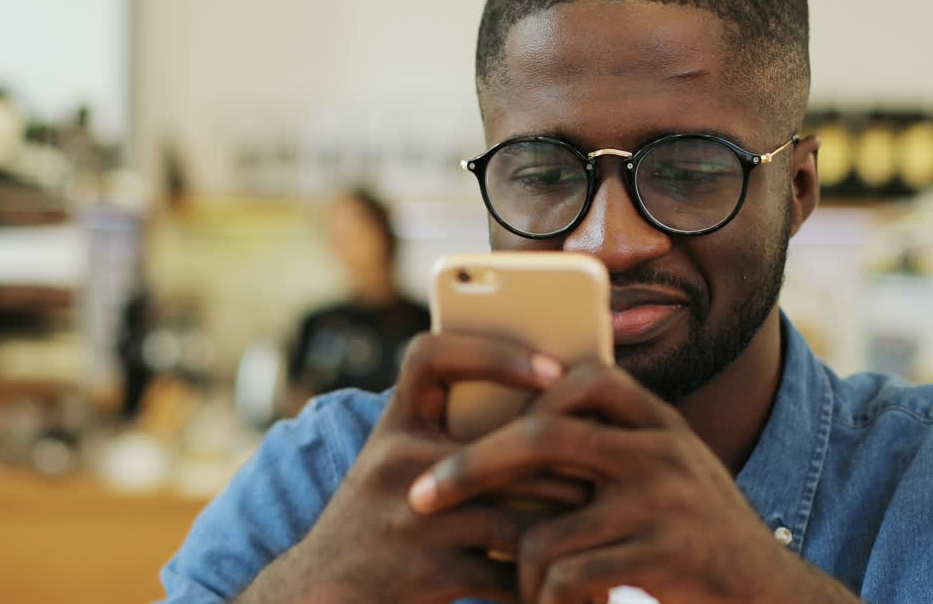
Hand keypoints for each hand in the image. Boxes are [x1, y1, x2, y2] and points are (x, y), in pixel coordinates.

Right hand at [239, 332, 583, 603]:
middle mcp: (398, 462)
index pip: (431, 357)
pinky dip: (544, 582)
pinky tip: (568, 587)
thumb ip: (450, 436)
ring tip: (607, 530)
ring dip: (568, 528)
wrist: (317, 594)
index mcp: (394, 425)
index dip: (493, 353)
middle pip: (509, 451)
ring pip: (521, 514)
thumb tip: (547, 413)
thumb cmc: (376, 522)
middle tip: (616, 475)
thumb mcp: (396, 466)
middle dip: (569, 469)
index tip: (553, 372)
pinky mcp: (430, 573)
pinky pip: (510, 574)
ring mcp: (414, 518)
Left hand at [409, 363, 859, 603]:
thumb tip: (514, 425)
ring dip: (519, 569)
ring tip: (527, 588)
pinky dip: (548, 601)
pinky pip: (567, 578)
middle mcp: (663, 452)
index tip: (470, 422)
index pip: (583, 378)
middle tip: (421, 497)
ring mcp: (664, 504)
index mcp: (660, 423)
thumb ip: (610, 442)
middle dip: (470, 468)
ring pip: (545, 529)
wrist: (771, 596)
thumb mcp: (666, 470)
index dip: (522, 391)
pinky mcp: (662, 559)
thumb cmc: (698, 533)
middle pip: (542, 438)